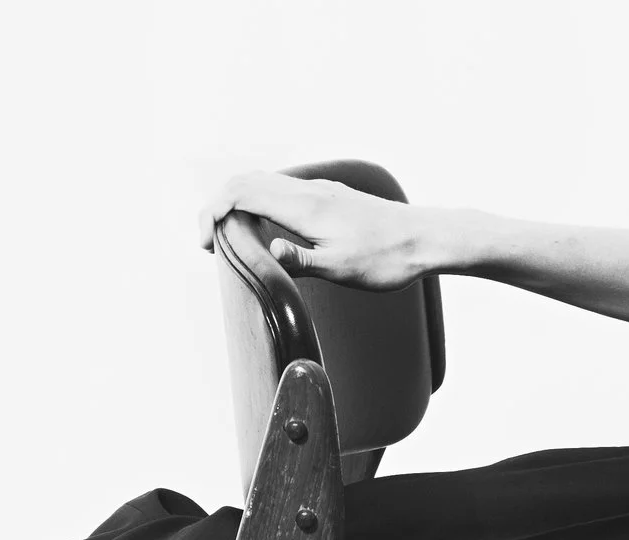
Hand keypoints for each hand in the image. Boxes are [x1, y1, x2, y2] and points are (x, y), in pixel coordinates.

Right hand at [197, 171, 430, 289]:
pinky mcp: (328, 196)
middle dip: (217, 207)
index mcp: (305, 207)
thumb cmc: (386, 258)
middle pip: (246, 182)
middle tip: (209, 242)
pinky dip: (259, 201)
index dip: (213, 213)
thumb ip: (301, 261)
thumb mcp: (341, 268)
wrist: (422, 239)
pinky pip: (282, 189)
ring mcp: (318, 191)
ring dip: (237, 202)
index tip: (205, 243)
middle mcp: (308, 191)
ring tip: (230, 236)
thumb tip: (268, 252)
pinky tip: (263, 226)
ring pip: (264, 182)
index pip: (242, 194)